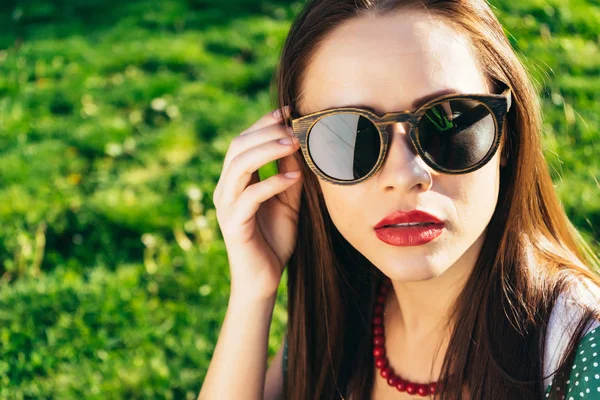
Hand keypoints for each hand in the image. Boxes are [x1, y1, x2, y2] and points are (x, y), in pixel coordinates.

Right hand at [212, 106, 302, 299]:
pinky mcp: (233, 224)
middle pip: (237, 146)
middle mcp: (225, 188)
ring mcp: (226, 205)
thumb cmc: (276, 238)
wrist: (263, 279)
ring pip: (238, 165)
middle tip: (294, 125)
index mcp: (236, 180)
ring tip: (294, 143)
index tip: (290, 110)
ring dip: (267, 150)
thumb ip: (290, 173)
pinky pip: (249, 196)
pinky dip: (272, 183)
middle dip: (266, 131)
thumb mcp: (288, 199)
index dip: (264, 123)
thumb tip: (301, 143)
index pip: (244, 141)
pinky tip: (294, 178)